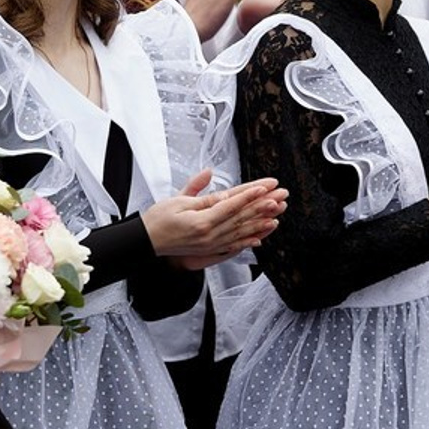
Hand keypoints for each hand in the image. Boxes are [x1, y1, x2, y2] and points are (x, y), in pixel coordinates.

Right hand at [142, 167, 286, 269]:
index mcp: (202, 221)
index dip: (251, 194)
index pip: (232, 204)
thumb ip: (199, 191)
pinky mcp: (210, 249)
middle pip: (242, 217)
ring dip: (261, 221)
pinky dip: (248, 239)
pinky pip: (234, 245)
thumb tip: (213, 179)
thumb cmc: (158, 220)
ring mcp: (211, 244)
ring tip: (278, 213)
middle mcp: (210, 234)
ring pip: (242, 231)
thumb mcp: (178, 200)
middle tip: (281, 196)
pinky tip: (261, 236)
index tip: (266, 186)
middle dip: (264, 205)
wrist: (147, 242)